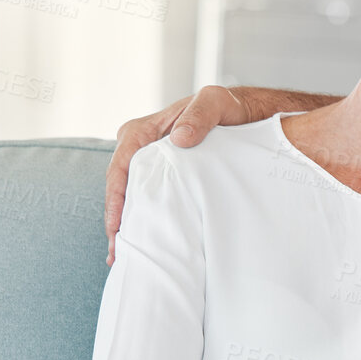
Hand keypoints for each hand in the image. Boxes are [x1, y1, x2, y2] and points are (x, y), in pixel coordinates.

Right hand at [105, 86, 247, 261]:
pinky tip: (143, 242)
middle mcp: (137, 148)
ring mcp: (148, 163)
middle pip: (119, 189)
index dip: (116, 200)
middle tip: (116, 254)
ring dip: (126, 225)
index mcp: (141, 131)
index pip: (120, 169)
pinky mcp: (162, 175)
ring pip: (131, 197)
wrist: (244, 114)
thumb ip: (198, 117)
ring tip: (123, 257)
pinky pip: (147, 198)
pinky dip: (143, 218)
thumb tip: (179, 140)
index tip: (116, 227)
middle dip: (115, 221)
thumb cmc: (227, 107)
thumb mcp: (215, 102)